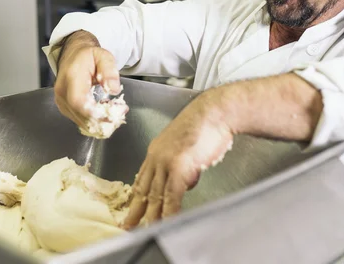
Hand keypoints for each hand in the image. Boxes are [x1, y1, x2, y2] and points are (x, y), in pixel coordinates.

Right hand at [54, 31, 120, 129]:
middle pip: (80, 115)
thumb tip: (113, 90)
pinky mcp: (64, 108)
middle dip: (102, 120)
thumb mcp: (103, 56)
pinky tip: (105, 112)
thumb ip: (109, 71)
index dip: (94, 113)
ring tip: (115, 111)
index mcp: (71, 77)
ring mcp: (61, 101)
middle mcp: (62, 91)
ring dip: (100, 122)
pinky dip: (94, 121)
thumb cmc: (88, 56)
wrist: (73, 55)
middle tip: (120, 114)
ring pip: (81, 121)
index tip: (112, 116)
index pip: (78, 101)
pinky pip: (79, 120)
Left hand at [122, 93, 232, 228]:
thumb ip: (182, 165)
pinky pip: (171, 195)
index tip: (133, 206)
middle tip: (128, 224)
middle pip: (143, 188)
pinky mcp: (179, 167)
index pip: (142, 177)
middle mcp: (157, 156)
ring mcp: (166, 162)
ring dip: (150, 215)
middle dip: (135, 209)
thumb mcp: (187, 146)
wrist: (215, 113)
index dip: (137, 195)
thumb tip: (185, 182)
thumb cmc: (207, 125)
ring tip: (144, 230)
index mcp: (156, 150)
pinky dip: (170, 211)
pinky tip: (168, 221)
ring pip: (155, 194)